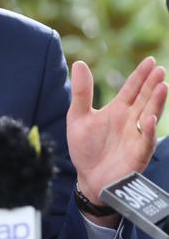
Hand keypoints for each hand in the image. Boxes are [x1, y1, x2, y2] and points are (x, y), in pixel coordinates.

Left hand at [67, 57, 166, 225]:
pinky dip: (148, 130)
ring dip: (156, 102)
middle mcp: (130, 121)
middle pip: (144, 99)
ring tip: (162, 86)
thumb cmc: (85, 147)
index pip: (131, 89)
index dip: (140, 75)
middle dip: (152, 85)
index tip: (150, 61)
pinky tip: (149, 119)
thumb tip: (79, 63)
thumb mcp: (77, 116)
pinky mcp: (136, 154)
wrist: (87, 177)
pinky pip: (144, 141)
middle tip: (160, 70)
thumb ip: (81, 92)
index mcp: (117, 111)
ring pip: (150, 116)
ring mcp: (135, 137)